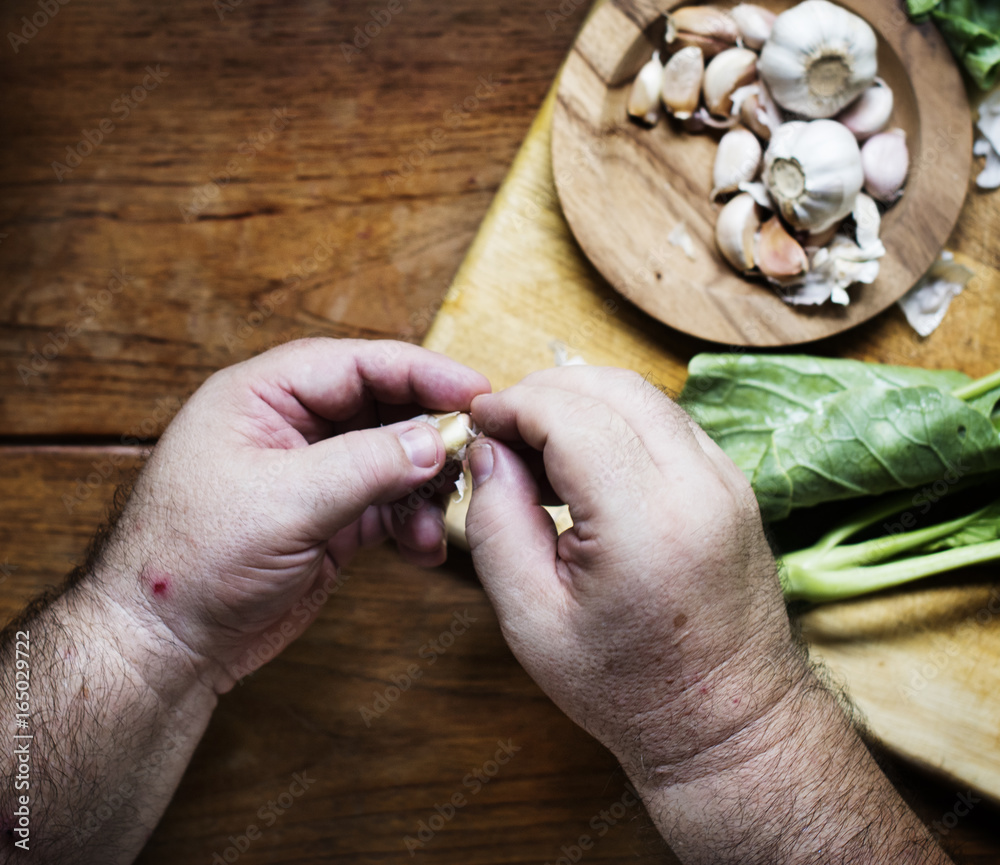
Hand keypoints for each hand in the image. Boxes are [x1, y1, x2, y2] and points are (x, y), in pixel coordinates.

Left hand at [93, 338, 489, 692]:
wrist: (165, 646)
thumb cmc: (189, 561)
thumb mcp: (283, 502)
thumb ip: (366, 465)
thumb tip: (435, 439)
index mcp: (263, 396)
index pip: (356, 364)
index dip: (420, 372)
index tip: (475, 391)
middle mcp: (290, 428)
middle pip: (382, 406)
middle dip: (430, 430)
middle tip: (475, 452)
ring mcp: (312, 476)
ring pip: (392, 458)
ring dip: (425, 484)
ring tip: (442, 514)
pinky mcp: (328, 520)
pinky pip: (387, 505)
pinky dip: (412, 522)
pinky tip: (423, 547)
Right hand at [464, 366, 802, 782]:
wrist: (725, 721)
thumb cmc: (628, 686)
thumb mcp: (531, 618)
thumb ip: (496, 522)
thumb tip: (488, 450)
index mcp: (648, 524)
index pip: (572, 415)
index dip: (513, 405)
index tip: (479, 421)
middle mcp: (701, 487)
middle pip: (611, 387)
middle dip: (544, 392)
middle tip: (502, 432)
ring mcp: (727, 480)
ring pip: (642, 395)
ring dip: (581, 403)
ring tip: (539, 453)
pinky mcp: (734, 483)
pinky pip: (665, 421)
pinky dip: (616, 421)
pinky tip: (584, 466)